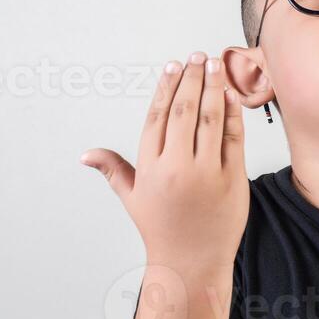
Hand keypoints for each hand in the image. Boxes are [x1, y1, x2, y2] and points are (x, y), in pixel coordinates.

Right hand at [81, 51, 249, 273]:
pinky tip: (230, 94)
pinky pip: (233, 137)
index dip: (164, 87)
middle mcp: (177, 167)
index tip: (171, 66)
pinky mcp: (233, 179)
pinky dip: (232, 113)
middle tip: (196, 56)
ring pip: (210, 118)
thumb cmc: (161, 229)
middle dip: (190, 79)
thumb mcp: (132, 198)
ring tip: (214, 64)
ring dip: (212, 86)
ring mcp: (207, 173)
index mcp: (150, 168)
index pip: (156, 117)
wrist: (192, 262)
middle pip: (183, 111)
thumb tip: (85, 155)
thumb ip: (113, 169)